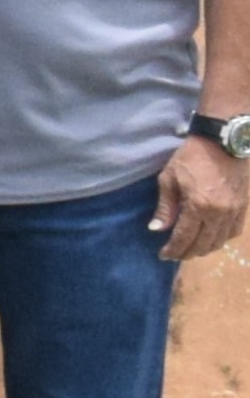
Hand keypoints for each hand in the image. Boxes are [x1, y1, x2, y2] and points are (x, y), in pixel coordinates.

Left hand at [163, 140, 247, 264]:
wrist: (223, 141)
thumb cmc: (191, 157)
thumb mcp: (169, 179)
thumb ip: (165, 207)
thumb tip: (157, 229)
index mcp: (199, 206)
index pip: (184, 237)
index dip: (173, 250)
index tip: (164, 255)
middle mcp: (219, 213)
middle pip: (203, 244)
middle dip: (187, 253)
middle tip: (176, 254)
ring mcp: (235, 210)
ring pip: (220, 241)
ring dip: (205, 248)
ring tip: (192, 249)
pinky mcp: (244, 206)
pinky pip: (235, 231)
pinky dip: (222, 239)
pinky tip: (212, 238)